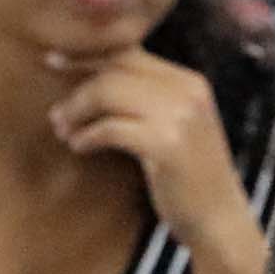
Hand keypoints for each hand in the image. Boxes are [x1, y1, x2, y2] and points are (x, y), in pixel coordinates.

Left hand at [45, 48, 262, 273]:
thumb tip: (90, 75)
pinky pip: (109, 127)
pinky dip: (86, 136)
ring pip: (107, 93)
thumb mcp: (176, 125)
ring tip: (65, 131)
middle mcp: (188, 92)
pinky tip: (79, 147)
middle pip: (114, 69)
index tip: (54, 62)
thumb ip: (147, 97)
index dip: (87, 55)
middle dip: (76, 87)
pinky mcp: (166, 144)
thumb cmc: (190, 177)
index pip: (129, 52)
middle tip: (57, 114)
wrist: (220, 221)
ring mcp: (180, 117)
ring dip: (76, 112)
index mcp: (191, 82)